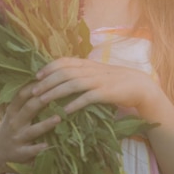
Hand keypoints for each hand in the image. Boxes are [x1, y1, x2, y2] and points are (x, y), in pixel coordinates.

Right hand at [0, 81, 60, 172]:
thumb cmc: (11, 125)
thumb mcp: (13, 111)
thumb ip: (26, 99)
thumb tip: (46, 80)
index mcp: (12, 110)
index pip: (21, 95)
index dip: (33, 87)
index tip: (47, 79)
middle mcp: (14, 122)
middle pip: (29, 109)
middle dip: (42, 100)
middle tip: (58, 94)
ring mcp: (18, 138)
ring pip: (32, 130)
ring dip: (45, 124)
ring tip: (58, 118)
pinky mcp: (21, 153)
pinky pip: (30, 150)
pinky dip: (39, 148)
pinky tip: (49, 145)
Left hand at [30, 57, 157, 116]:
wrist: (139, 86)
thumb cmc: (116, 81)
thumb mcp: (97, 73)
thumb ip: (82, 73)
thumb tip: (62, 78)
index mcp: (88, 64)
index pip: (64, 61)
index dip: (48, 67)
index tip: (36, 76)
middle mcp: (91, 70)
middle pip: (64, 72)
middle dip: (46, 81)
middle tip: (33, 91)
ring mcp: (98, 81)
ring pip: (72, 84)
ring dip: (55, 92)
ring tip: (42, 100)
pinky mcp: (106, 93)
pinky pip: (87, 98)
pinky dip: (75, 104)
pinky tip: (65, 111)